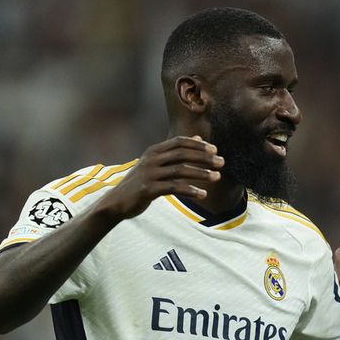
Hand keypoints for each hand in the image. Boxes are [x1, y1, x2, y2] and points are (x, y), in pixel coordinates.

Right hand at [95, 136, 219, 220]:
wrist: (117, 202)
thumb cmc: (141, 183)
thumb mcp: (156, 164)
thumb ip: (176, 152)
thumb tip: (198, 137)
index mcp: (154, 151)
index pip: (179, 142)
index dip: (198, 145)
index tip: (215, 150)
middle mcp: (151, 159)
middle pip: (182, 154)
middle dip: (204, 158)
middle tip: (221, 163)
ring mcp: (149, 174)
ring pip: (180, 171)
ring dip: (201, 174)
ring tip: (217, 177)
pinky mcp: (148, 189)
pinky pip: (174, 188)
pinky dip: (190, 190)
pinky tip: (203, 194)